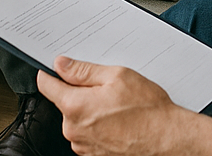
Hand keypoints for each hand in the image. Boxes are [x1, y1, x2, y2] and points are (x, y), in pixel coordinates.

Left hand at [38, 57, 183, 155]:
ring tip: (117, 104)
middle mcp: (74, 130)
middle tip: (105, 85)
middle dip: (80, 90)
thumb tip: (62, 65)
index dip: (49, 72)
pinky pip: (87, 132)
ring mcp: (83, 145)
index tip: (52, 67)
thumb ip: (83, 70)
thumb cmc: (146, 110)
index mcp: (75, 106)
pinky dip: (97, 123)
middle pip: (65, 101)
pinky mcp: (92, 154)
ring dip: (90, 108)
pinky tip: (117, 118)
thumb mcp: (116, 76)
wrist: (164, 139)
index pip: (47, 86)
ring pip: (77, 117)